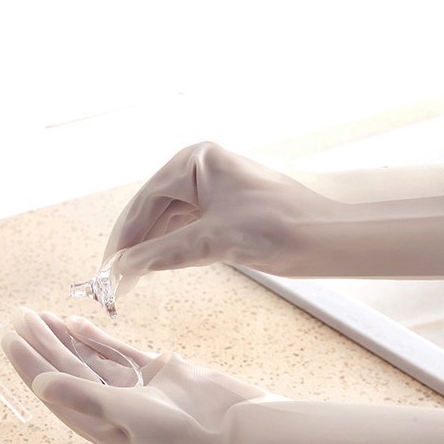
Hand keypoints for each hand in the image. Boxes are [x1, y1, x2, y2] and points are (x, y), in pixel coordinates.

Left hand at [2, 308, 443, 443]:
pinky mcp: (154, 371)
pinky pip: (116, 352)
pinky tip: (74, 322)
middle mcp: (110, 407)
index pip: (55, 390)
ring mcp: (133, 388)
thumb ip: (86, 399)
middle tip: (19, 317)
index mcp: (99, 425)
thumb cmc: (186, 435)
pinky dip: (96, 337)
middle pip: (67, 370)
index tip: (9, 340)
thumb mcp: (131, 420)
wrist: (237, 428)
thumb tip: (41, 386)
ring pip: (88, 358)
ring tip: (38, 315)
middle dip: (43, 344)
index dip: (30, 365)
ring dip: (64, 337)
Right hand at [102, 141, 316, 292]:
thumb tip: (125, 268)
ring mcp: (214, 193)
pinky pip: (188, 232)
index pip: (145, 202)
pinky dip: (171, 251)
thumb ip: (165, 252)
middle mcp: (200, 172)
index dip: (123, 237)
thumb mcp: (216, 238)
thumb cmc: (281, 221)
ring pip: (168, 224)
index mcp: (194, 162)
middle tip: (112, 281)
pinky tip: (157, 268)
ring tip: (130, 280)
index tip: (106, 269)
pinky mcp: (227, 214)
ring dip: (150, 251)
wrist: (337, 229)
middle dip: (133, 245)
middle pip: (153, 212)